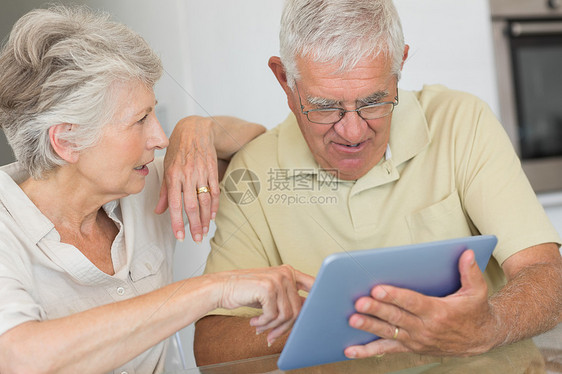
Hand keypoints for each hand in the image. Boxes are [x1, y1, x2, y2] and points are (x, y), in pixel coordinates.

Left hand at [155, 116, 220, 242]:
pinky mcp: (212, 170)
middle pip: (192, 205)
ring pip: (204, 201)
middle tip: (196, 239)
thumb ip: (163, 191)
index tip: (180, 236)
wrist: (195, 130)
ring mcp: (201, 173)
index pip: (174, 204)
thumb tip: (158, 211)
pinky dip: (214, 205)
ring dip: (205, 219)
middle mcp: (187, 175)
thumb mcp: (166, 167)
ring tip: (204, 231)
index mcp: (173, 175)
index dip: (177, 222)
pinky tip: (212, 216)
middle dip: (194, 225)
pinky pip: (214, 191)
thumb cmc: (178, 149)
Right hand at [215, 265, 313, 345]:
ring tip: (260, 328)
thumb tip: (308, 315)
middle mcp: (286, 273)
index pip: (313, 285)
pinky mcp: (268, 288)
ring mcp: (277, 279)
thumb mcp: (271, 294)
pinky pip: (273, 315)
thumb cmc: (246, 292)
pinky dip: (263, 323)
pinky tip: (254, 322)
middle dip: (285, 327)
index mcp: (289, 272)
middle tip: (272, 335)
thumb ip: (288, 300)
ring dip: (272, 327)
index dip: (319, 299)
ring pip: (286, 314)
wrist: (221, 287)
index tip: (319, 315)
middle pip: (298, 309)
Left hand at [344, 250, 497, 358]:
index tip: (378, 289)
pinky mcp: (410, 347)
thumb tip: (465, 252)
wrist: (480, 339)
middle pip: (396, 317)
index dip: (395, 296)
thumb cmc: (475, 312)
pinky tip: (350, 350)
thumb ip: (470, 272)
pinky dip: (368, 351)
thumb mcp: (477, 291)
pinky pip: (386, 350)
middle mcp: (425, 328)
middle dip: (376, 310)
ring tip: (352, 320)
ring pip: (388, 333)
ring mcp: (416, 339)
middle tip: (359, 302)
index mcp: (438, 312)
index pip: (413, 303)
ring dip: (369, 327)